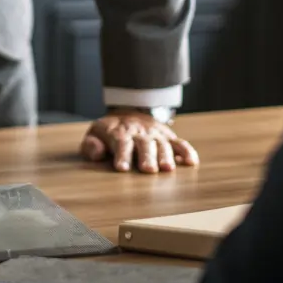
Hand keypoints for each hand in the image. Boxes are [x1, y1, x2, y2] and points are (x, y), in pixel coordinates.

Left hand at [80, 110, 199, 172]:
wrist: (127, 112)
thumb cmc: (108, 132)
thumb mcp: (94, 134)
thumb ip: (91, 145)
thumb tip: (98, 153)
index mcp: (120, 133)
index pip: (121, 143)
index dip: (122, 155)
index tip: (122, 168)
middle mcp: (140, 133)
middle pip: (144, 145)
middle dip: (146, 157)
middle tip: (148, 170)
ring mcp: (156, 135)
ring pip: (162, 144)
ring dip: (166, 156)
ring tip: (167, 169)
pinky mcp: (168, 137)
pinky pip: (179, 143)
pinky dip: (187, 152)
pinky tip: (191, 162)